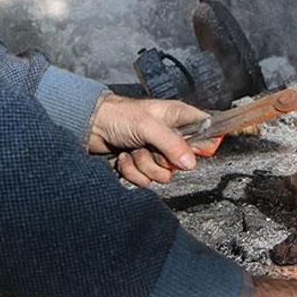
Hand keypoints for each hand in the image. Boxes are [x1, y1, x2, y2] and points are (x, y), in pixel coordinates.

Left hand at [89, 95, 221, 186]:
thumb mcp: (148, 125)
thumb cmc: (118, 115)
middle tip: (148, 146)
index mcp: (178, 118)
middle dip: (161, 159)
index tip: (196, 149)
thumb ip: (171, 143)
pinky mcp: (142, 165)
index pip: (207, 130)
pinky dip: (131, 171)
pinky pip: (146, 180)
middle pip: (183, 161)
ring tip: (131, 150)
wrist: (89, 126)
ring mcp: (157, 152)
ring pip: (164, 174)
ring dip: (143, 165)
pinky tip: (123, 157)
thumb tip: (190, 163)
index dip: (206, 143)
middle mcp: (171, 136)